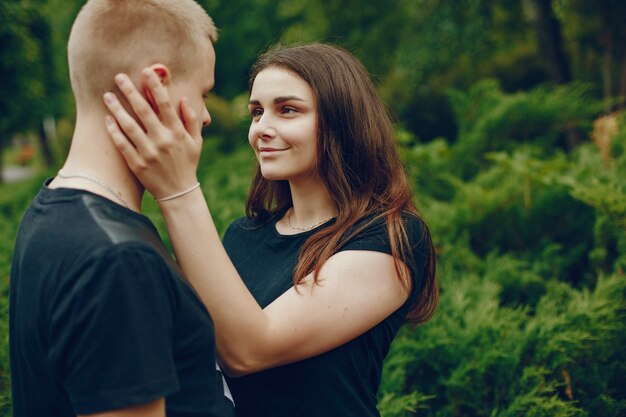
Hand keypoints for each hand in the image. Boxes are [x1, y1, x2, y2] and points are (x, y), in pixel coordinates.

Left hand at [103, 69, 201, 199]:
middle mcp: (163, 141)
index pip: (165, 104)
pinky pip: (122, 144)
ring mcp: (148, 153)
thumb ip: (191, 120)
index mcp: (177, 133)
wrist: (178, 192)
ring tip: (107, 95)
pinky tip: (107, 119)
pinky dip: (114, 131)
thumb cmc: (187, 164)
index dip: (155, 86)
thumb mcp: (196, 142)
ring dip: (117, 109)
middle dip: (130, 91)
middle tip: (119, 76)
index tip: (146, 71)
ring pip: (129, 126)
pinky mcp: (137, 164)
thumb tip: (184, 99)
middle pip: (144, 111)